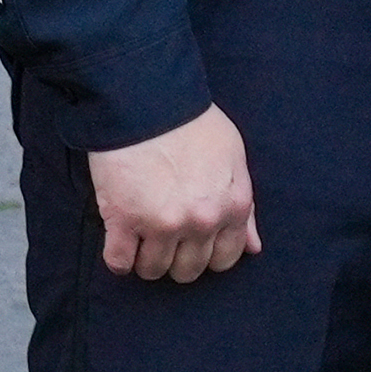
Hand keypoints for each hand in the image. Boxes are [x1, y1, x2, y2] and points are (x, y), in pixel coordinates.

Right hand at [91, 108, 259, 283]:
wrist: (146, 101)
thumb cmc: (192, 124)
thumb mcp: (234, 158)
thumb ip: (245, 206)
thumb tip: (252, 247)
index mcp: (232, 206)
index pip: (225, 259)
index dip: (207, 254)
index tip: (192, 243)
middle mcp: (201, 221)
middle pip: (188, 270)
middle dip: (176, 259)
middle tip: (164, 238)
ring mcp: (162, 223)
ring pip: (153, 270)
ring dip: (145, 260)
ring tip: (140, 238)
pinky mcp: (123, 220)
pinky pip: (119, 262)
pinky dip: (118, 259)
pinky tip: (119, 242)